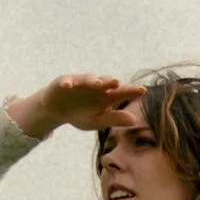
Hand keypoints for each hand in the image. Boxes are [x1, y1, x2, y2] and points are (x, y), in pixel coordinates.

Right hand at [7, 74, 143, 137]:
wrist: (57, 111)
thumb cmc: (81, 115)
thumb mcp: (98, 120)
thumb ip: (115, 119)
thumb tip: (135, 120)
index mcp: (107, 96)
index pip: (122, 92)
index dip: (131, 90)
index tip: (142, 90)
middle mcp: (96, 86)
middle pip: (106, 83)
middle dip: (111, 82)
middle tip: (117, 83)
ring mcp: (80, 82)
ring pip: (88, 79)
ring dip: (92, 80)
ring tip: (97, 83)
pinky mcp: (64, 82)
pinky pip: (66, 81)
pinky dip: (67, 83)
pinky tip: (68, 86)